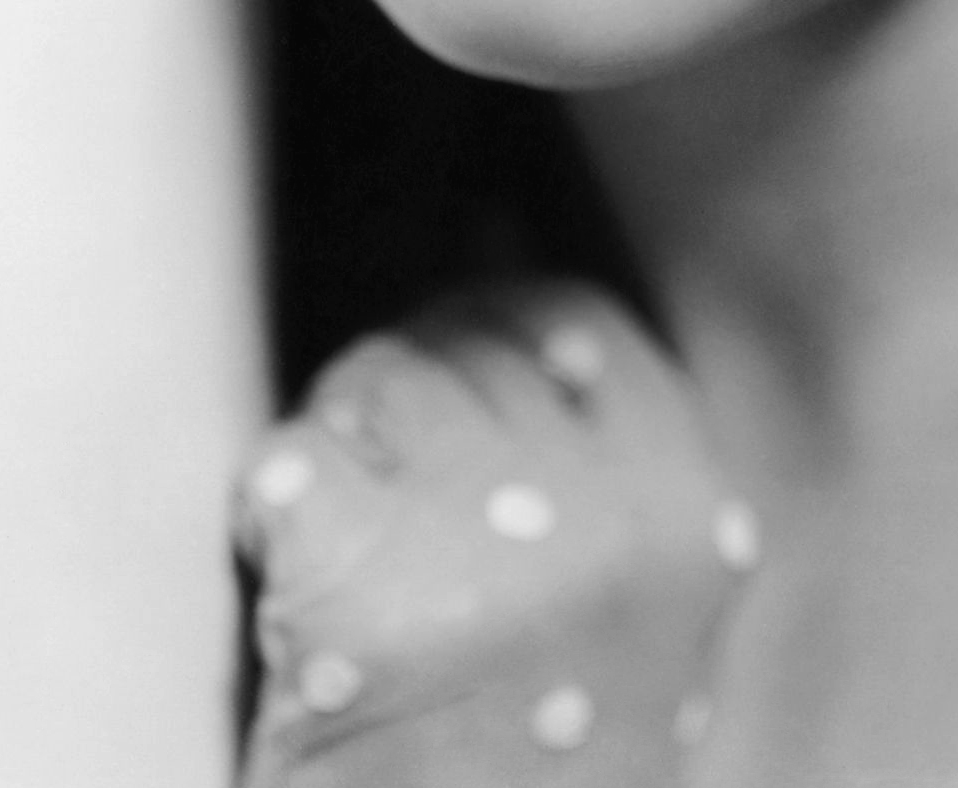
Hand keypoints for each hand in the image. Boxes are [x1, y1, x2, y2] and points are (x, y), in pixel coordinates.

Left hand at [233, 281, 759, 784]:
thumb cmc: (526, 762)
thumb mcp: (620, 603)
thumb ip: (591, 437)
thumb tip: (490, 224)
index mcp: (686, 517)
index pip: (566, 315)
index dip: (482, 333)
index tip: (442, 401)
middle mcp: (607, 525)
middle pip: (458, 336)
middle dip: (400, 396)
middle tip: (386, 519)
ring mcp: (490, 566)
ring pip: (370, 383)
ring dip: (338, 448)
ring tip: (347, 564)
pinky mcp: (366, 609)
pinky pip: (288, 466)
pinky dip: (271, 512)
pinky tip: (293, 601)